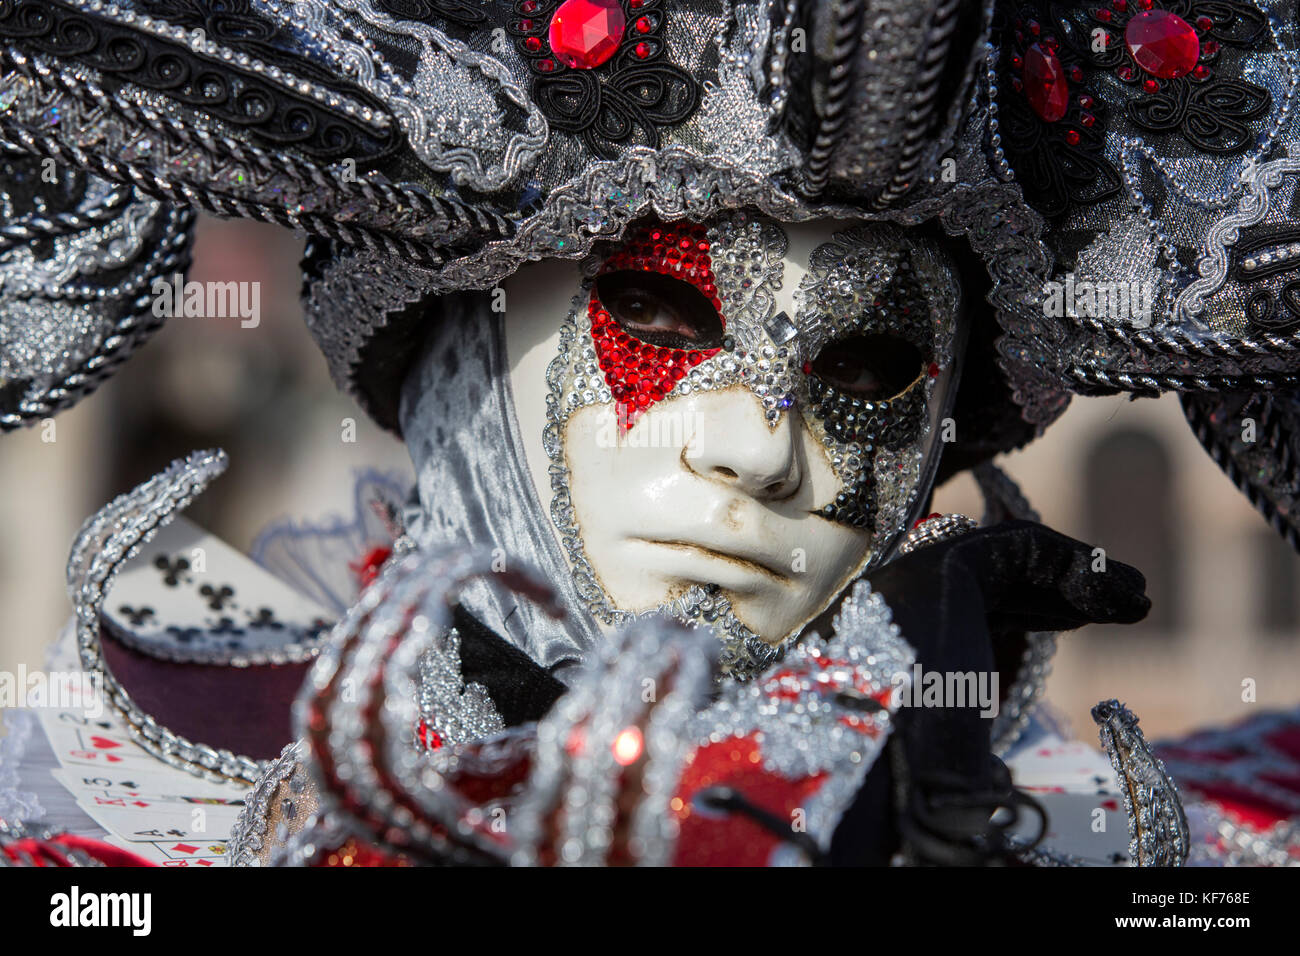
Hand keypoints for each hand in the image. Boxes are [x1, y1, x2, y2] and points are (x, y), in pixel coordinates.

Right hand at [830, 519, 1149, 864]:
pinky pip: (1018, 545)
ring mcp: (916, 578)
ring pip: (1010, 556)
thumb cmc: (908, 779)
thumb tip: (1001, 782)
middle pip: (997, 577)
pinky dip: (1073, 560)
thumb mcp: (952, 764)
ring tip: (1137, 597)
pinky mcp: (943, 564)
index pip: (976, 603)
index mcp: (898, 642)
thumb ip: (974, 759)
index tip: (1085, 622)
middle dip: (1065, 589)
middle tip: (1127, 605)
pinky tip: (1117, 590)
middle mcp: (901, 602)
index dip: (1038, 607)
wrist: (871, 763)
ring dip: (1079, 573)